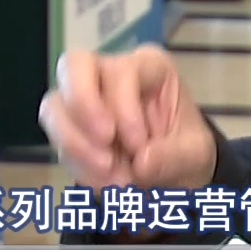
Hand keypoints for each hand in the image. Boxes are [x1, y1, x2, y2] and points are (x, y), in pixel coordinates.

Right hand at [41, 45, 215, 188]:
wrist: (173, 181)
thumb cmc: (185, 152)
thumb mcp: (196, 155)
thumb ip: (174, 156)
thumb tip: (141, 161)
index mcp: (149, 67)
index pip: (121, 70)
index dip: (124, 108)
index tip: (139, 145)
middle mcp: (110, 74)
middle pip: (74, 66)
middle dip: (84, 107)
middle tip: (106, 146)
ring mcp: (83, 101)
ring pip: (54, 106)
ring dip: (77, 146)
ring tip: (113, 178)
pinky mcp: (69, 130)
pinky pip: (57, 142)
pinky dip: (79, 167)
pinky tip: (105, 183)